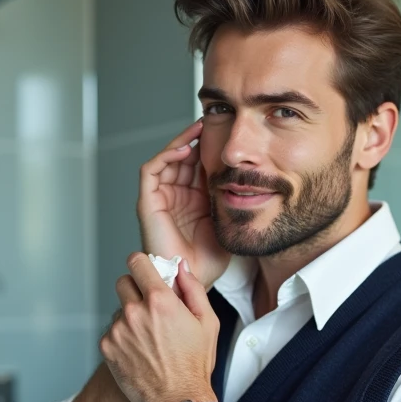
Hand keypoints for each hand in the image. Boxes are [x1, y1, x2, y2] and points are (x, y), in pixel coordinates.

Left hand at [100, 253, 220, 401]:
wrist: (177, 400)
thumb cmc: (194, 364)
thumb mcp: (208, 322)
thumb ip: (193, 289)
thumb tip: (182, 268)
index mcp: (160, 301)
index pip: (137, 262)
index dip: (142, 264)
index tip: (145, 271)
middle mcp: (135, 312)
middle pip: (123, 282)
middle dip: (135, 289)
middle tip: (149, 307)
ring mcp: (118, 330)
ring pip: (118, 309)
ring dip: (130, 316)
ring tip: (149, 337)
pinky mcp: (107, 347)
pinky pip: (112, 331)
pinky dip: (123, 337)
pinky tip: (140, 351)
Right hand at [137, 120, 230, 289]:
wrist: (192, 279)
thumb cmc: (209, 260)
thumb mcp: (228, 219)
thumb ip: (233, 198)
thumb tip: (252, 176)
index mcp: (194, 200)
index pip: (199, 165)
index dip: (210, 148)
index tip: (227, 132)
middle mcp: (175, 196)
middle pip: (183, 158)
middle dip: (197, 139)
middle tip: (213, 121)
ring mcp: (160, 198)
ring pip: (167, 159)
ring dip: (181, 142)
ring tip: (199, 129)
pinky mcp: (148, 202)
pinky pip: (151, 171)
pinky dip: (165, 156)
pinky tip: (184, 149)